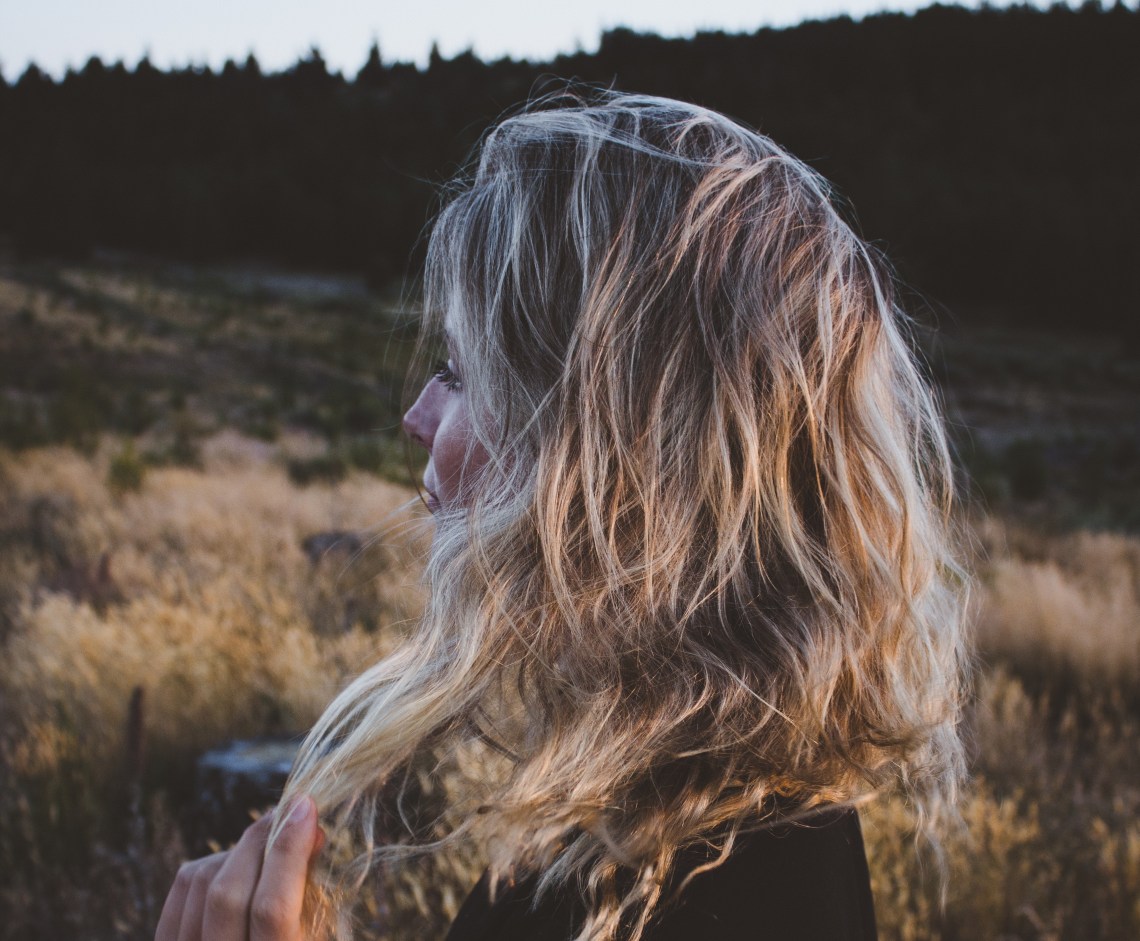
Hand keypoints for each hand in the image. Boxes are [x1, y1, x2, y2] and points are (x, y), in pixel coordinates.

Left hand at [155, 796, 324, 940]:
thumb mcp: (313, 937)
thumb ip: (310, 897)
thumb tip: (309, 831)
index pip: (272, 908)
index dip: (289, 851)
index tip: (306, 807)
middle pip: (227, 891)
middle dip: (261, 839)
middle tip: (289, 811)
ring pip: (201, 882)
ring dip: (240, 851)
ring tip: (269, 845)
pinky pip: (182, 887)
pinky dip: (212, 863)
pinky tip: (236, 863)